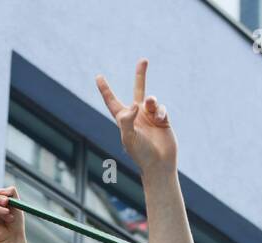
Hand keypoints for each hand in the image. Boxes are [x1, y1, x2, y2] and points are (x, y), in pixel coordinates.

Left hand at [96, 59, 176, 176]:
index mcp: (124, 119)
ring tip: (151, 106)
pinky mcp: (163, 120)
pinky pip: (162, 108)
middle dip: (141, 75)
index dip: (105, 89)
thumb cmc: (140, 154)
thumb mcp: (128, 137)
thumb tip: (134, 104)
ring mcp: (150, 117)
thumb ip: (127, 119)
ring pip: (151, 99)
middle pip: (138, 90)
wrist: (159, 164)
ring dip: (151, 101)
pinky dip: (161, 112)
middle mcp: (137, 116)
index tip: (98, 76)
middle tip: (144, 60)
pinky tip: (160, 121)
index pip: (112, 101)